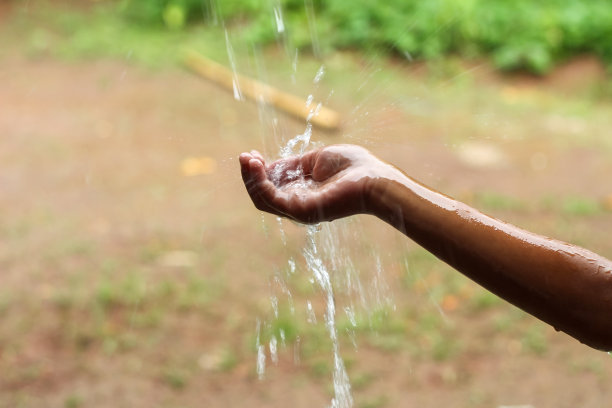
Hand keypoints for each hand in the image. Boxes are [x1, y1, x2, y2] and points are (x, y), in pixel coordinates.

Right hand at [239, 144, 389, 223]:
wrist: (372, 177)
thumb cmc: (353, 167)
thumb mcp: (315, 159)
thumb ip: (292, 164)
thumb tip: (268, 164)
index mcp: (302, 192)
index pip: (272, 185)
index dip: (259, 170)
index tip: (252, 154)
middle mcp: (298, 203)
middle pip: (262, 194)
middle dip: (250, 175)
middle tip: (244, 156)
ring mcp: (298, 209)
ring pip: (262, 198)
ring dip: (250, 178)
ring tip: (247, 159)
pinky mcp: (300, 210)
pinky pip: (271, 198)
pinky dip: (260, 182)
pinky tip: (256, 165)